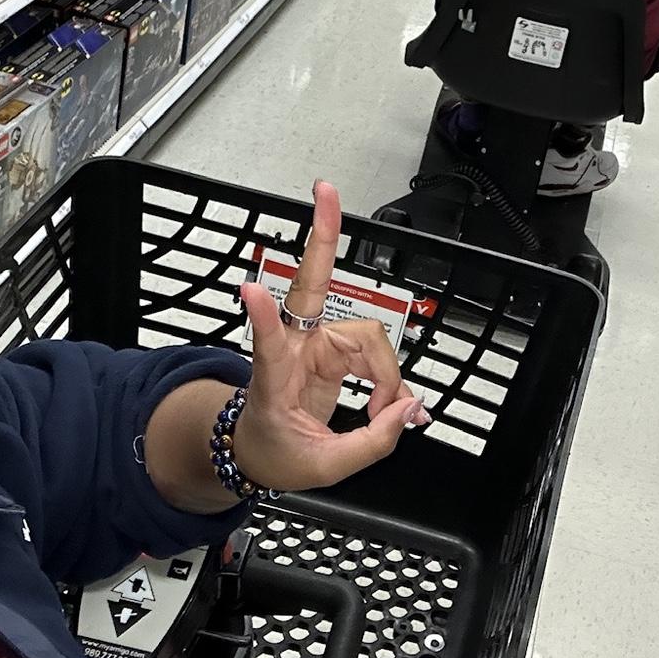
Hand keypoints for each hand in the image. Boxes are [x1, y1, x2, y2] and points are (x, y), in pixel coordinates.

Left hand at [235, 181, 429, 491]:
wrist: (257, 450)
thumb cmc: (276, 450)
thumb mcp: (323, 466)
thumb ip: (372, 442)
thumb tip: (409, 410)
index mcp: (274, 380)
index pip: (267, 345)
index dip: (262, 318)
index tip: (249, 290)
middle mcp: (295, 349)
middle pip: (314, 287)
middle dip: (322, 235)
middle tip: (326, 190)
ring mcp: (314, 344)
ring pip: (368, 337)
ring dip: (385, 376)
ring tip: (381, 415)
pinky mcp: (333, 348)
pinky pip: (376, 351)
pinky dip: (389, 379)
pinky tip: (391, 402)